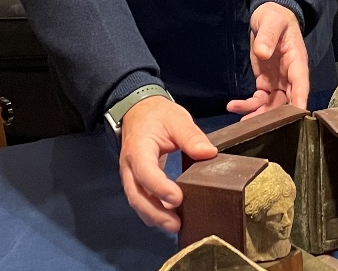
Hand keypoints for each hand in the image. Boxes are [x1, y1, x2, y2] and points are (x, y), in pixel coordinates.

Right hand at [117, 96, 215, 232]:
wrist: (139, 111)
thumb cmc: (157, 115)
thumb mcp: (176, 119)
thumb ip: (191, 136)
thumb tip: (208, 153)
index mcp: (139, 148)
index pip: (145, 172)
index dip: (160, 188)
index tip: (178, 199)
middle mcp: (130, 166)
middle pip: (136, 195)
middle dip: (155, 213)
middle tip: (176, 224)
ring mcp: (130, 175)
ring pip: (137, 201)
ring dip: (153, 216)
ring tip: (175, 226)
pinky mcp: (136, 180)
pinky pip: (141, 199)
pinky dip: (152, 211)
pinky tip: (168, 218)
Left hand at [226, 1, 309, 115]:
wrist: (268, 16)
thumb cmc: (275, 17)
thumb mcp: (271, 22)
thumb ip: (268, 36)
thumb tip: (263, 52)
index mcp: (296, 61)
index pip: (301, 84)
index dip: (299, 101)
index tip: (297, 117)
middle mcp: (289, 75)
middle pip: (286, 101)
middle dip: (274, 115)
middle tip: (257, 125)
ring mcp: (278, 80)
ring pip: (272, 105)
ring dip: (259, 114)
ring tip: (242, 122)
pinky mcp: (266, 82)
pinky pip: (260, 99)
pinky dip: (249, 106)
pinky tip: (234, 106)